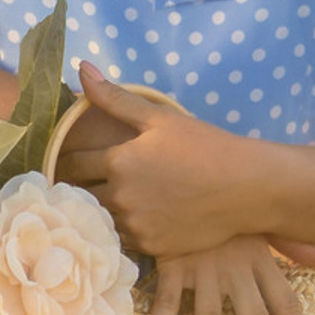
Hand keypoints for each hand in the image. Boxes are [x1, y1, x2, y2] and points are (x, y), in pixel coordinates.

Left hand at [53, 63, 268, 257]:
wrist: (247, 188)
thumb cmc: (205, 146)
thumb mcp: (160, 117)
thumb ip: (115, 98)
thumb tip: (82, 68)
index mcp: (117, 162)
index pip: (72, 164)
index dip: (67, 161)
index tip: (67, 160)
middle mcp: (120, 198)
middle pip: (81, 195)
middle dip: (80, 187)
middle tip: (84, 181)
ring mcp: (136, 225)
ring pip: (100, 219)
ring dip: (99, 210)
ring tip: (109, 200)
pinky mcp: (152, 246)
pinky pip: (123, 239)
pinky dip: (122, 228)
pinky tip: (134, 216)